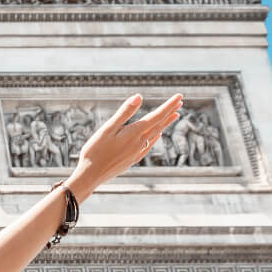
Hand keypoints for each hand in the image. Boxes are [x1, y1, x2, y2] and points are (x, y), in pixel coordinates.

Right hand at [66, 92, 183, 198]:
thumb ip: (125, 112)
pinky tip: (156, 135)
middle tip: (180, 102)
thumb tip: (139, 96)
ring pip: (155, 134)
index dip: (169, 105)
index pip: (157, 116)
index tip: (180, 96)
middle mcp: (139, 142)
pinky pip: (149, 145)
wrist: (91, 176)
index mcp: (135, 133)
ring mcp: (137, 152)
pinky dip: (155, 137)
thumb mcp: (108, 128)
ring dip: (165, 123)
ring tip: (174, 115)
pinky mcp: (132, 159)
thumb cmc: (96, 151)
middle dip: (169, 112)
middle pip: (159, 124)